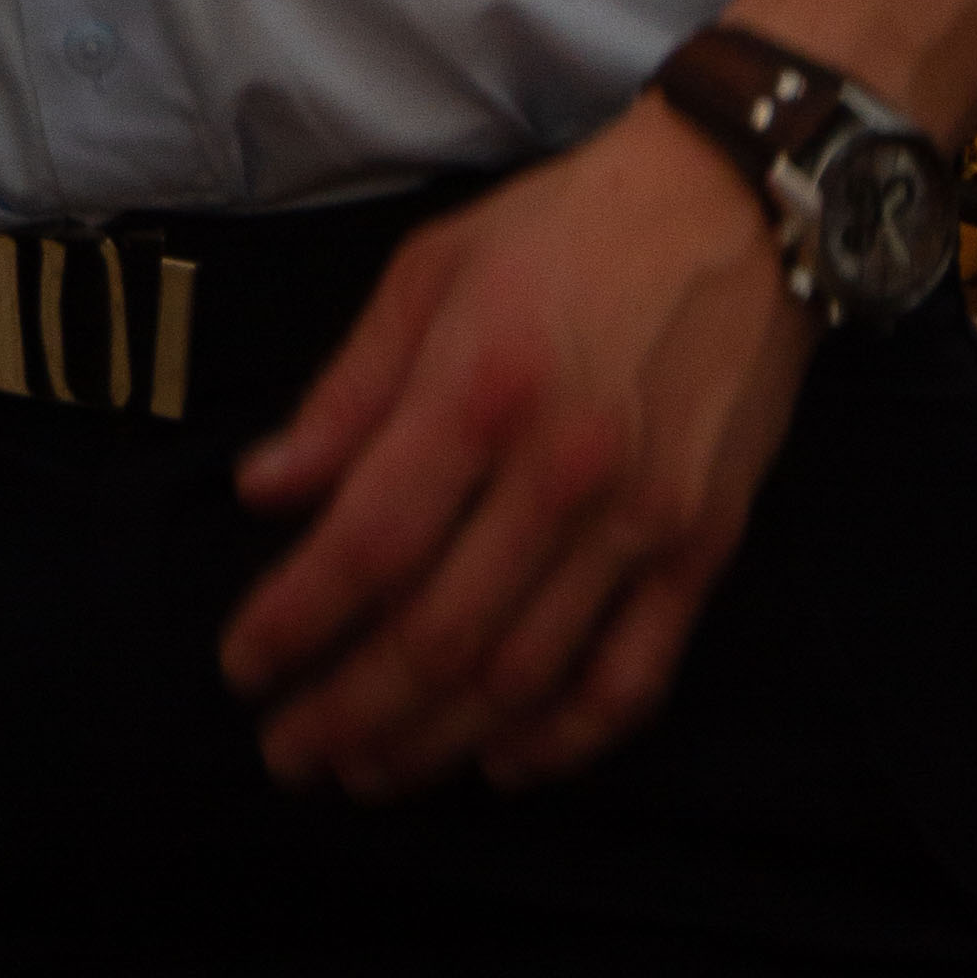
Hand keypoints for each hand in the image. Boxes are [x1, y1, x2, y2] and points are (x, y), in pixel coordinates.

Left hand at [218, 99, 814, 798]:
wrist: (735, 206)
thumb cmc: (564, 229)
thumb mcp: (430, 271)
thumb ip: (347, 390)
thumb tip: (263, 491)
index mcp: (478, 389)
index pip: (367, 543)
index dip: (294, 621)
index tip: (241, 667)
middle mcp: (561, 470)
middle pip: (438, 634)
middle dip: (347, 711)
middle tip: (288, 754)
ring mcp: (641, 520)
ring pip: (524, 678)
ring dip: (435, 745)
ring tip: (368, 772)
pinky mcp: (704, 549)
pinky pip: (631, 680)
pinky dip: (562, 742)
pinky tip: (501, 764)